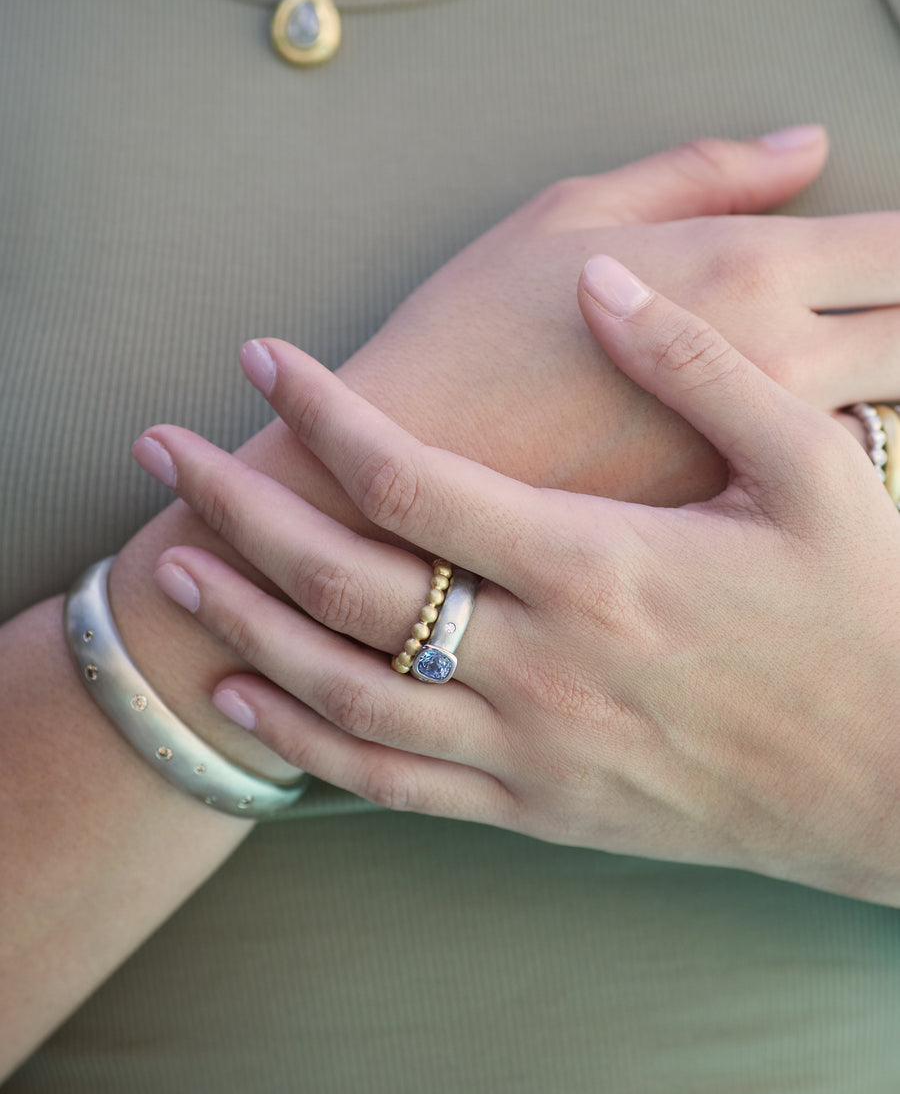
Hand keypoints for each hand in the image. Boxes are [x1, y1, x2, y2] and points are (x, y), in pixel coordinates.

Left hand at [138, 260, 899, 905]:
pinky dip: (306, 741)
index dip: (324, 410)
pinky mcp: (536, 809)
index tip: (266, 355)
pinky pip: (391, 782)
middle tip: (165, 449)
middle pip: (342, 580)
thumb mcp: (813, 473)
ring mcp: (529, 749)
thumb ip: (701, 370)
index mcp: (597, 565)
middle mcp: (541, 663)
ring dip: (245, 621)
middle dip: (240, 505)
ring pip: (342, 689)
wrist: (894, 786)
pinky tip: (254, 700)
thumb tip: (605, 284)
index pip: (411, 479)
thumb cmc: (862, 624)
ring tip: (176, 565)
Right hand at [338, 130, 899, 505]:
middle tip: (888, 306)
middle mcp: (773, 361)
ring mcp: (757, 451)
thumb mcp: (566, 214)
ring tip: (857, 367)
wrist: (397, 479)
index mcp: (742, 268)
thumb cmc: (471, 335)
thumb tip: (805, 146)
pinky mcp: (725, 517)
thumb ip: (700, 173)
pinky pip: (821, 480)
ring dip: (889, 384)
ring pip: (889, 415)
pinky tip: (800, 443)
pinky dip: (834, 452)